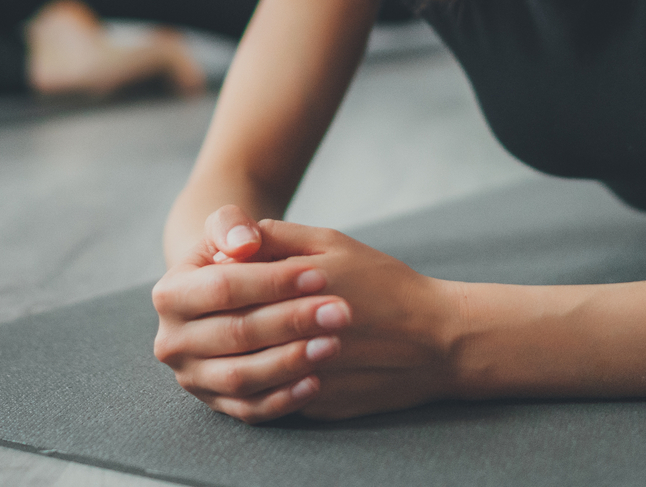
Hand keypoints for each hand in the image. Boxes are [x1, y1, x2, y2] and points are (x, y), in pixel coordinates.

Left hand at [152, 205, 461, 423]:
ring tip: (227, 339)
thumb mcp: (333, 244)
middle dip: (217, 317)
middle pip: (233, 330)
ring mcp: (309, 377)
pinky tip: (255, 365)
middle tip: (208, 308)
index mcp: (301, 287)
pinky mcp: (317, 407)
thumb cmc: (385, 283)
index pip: (231, 286)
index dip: (215, 278)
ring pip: (245, 371)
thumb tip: (228, 243)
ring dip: (231, 353)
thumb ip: (278, 238)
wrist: (437, 340)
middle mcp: (302, 335)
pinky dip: (258, 382)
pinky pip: (270, 398)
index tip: (212, 272)